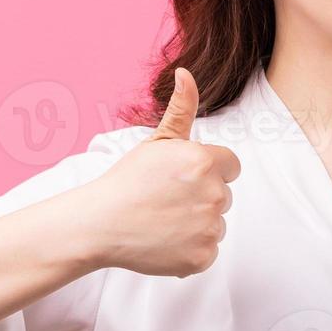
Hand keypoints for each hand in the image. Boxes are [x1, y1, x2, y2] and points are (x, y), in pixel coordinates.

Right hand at [82, 67, 241, 276]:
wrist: (100, 224)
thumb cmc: (127, 180)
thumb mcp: (156, 142)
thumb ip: (181, 110)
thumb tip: (185, 73)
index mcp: (205, 162)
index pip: (231, 166)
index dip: (208, 171)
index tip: (182, 178)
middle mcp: (213, 195)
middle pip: (224, 196)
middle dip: (201, 197)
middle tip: (166, 200)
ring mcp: (209, 228)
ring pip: (216, 224)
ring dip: (196, 224)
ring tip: (163, 220)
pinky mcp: (203, 257)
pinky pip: (208, 251)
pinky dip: (190, 249)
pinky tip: (164, 240)